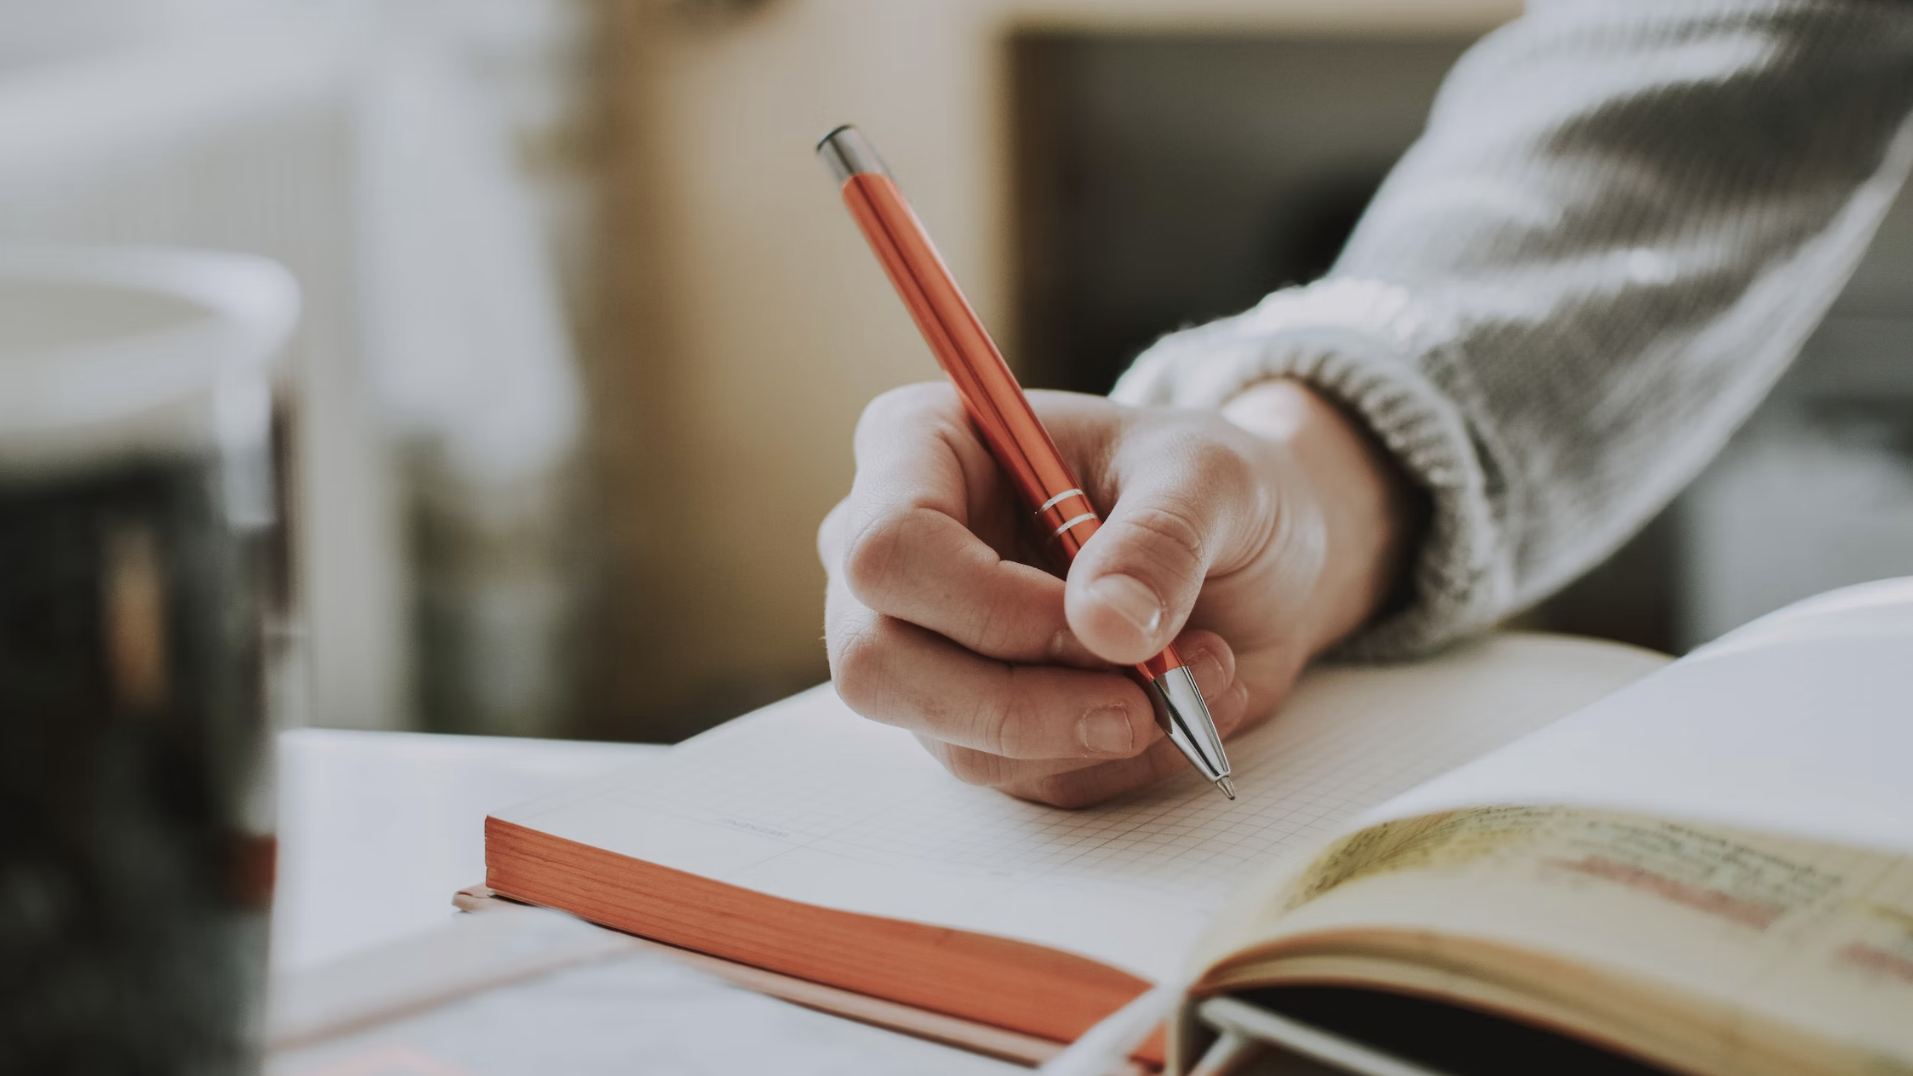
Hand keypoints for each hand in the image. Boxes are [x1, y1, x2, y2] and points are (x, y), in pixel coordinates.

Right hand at [819, 379, 1418, 806]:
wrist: (1251, 552)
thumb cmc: (1207, 486)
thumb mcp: (1212, 478)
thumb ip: (1161, 539)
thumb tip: (1107, 626)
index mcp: (921, 447)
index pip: (887, 547)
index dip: (987, 605)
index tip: (1103, 622)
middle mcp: (895, 553)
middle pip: (878, 663)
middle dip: (1024, 702)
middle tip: (1145, 697)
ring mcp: (920, 646)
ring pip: (952, 739)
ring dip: (1090, 731)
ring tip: (1198, 673)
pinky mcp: (969, 721)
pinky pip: (1016, 778)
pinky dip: (1111, 759)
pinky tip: (1177, 702)